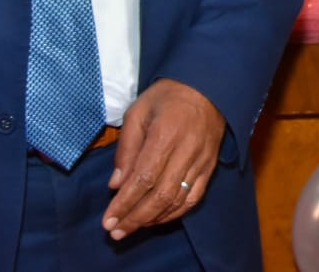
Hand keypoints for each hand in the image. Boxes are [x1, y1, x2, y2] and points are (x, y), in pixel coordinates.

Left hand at [101, 79, 224, 240]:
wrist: (208, 87)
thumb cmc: (167, 97)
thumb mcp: (138, 112)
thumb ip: (126, 149)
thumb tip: (115, 185)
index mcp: (166, 134)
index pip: (143, 178)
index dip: (125, 203)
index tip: (108, 220)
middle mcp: (187, 150)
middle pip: (161, 195)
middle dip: (135, 217)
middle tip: (115, 231)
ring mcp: (202, 160)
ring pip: (177, 200)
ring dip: (153, 219)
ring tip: (131, 228)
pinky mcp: (210, 166)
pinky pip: (194, 197)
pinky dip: (175, 213)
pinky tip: (157, 219)